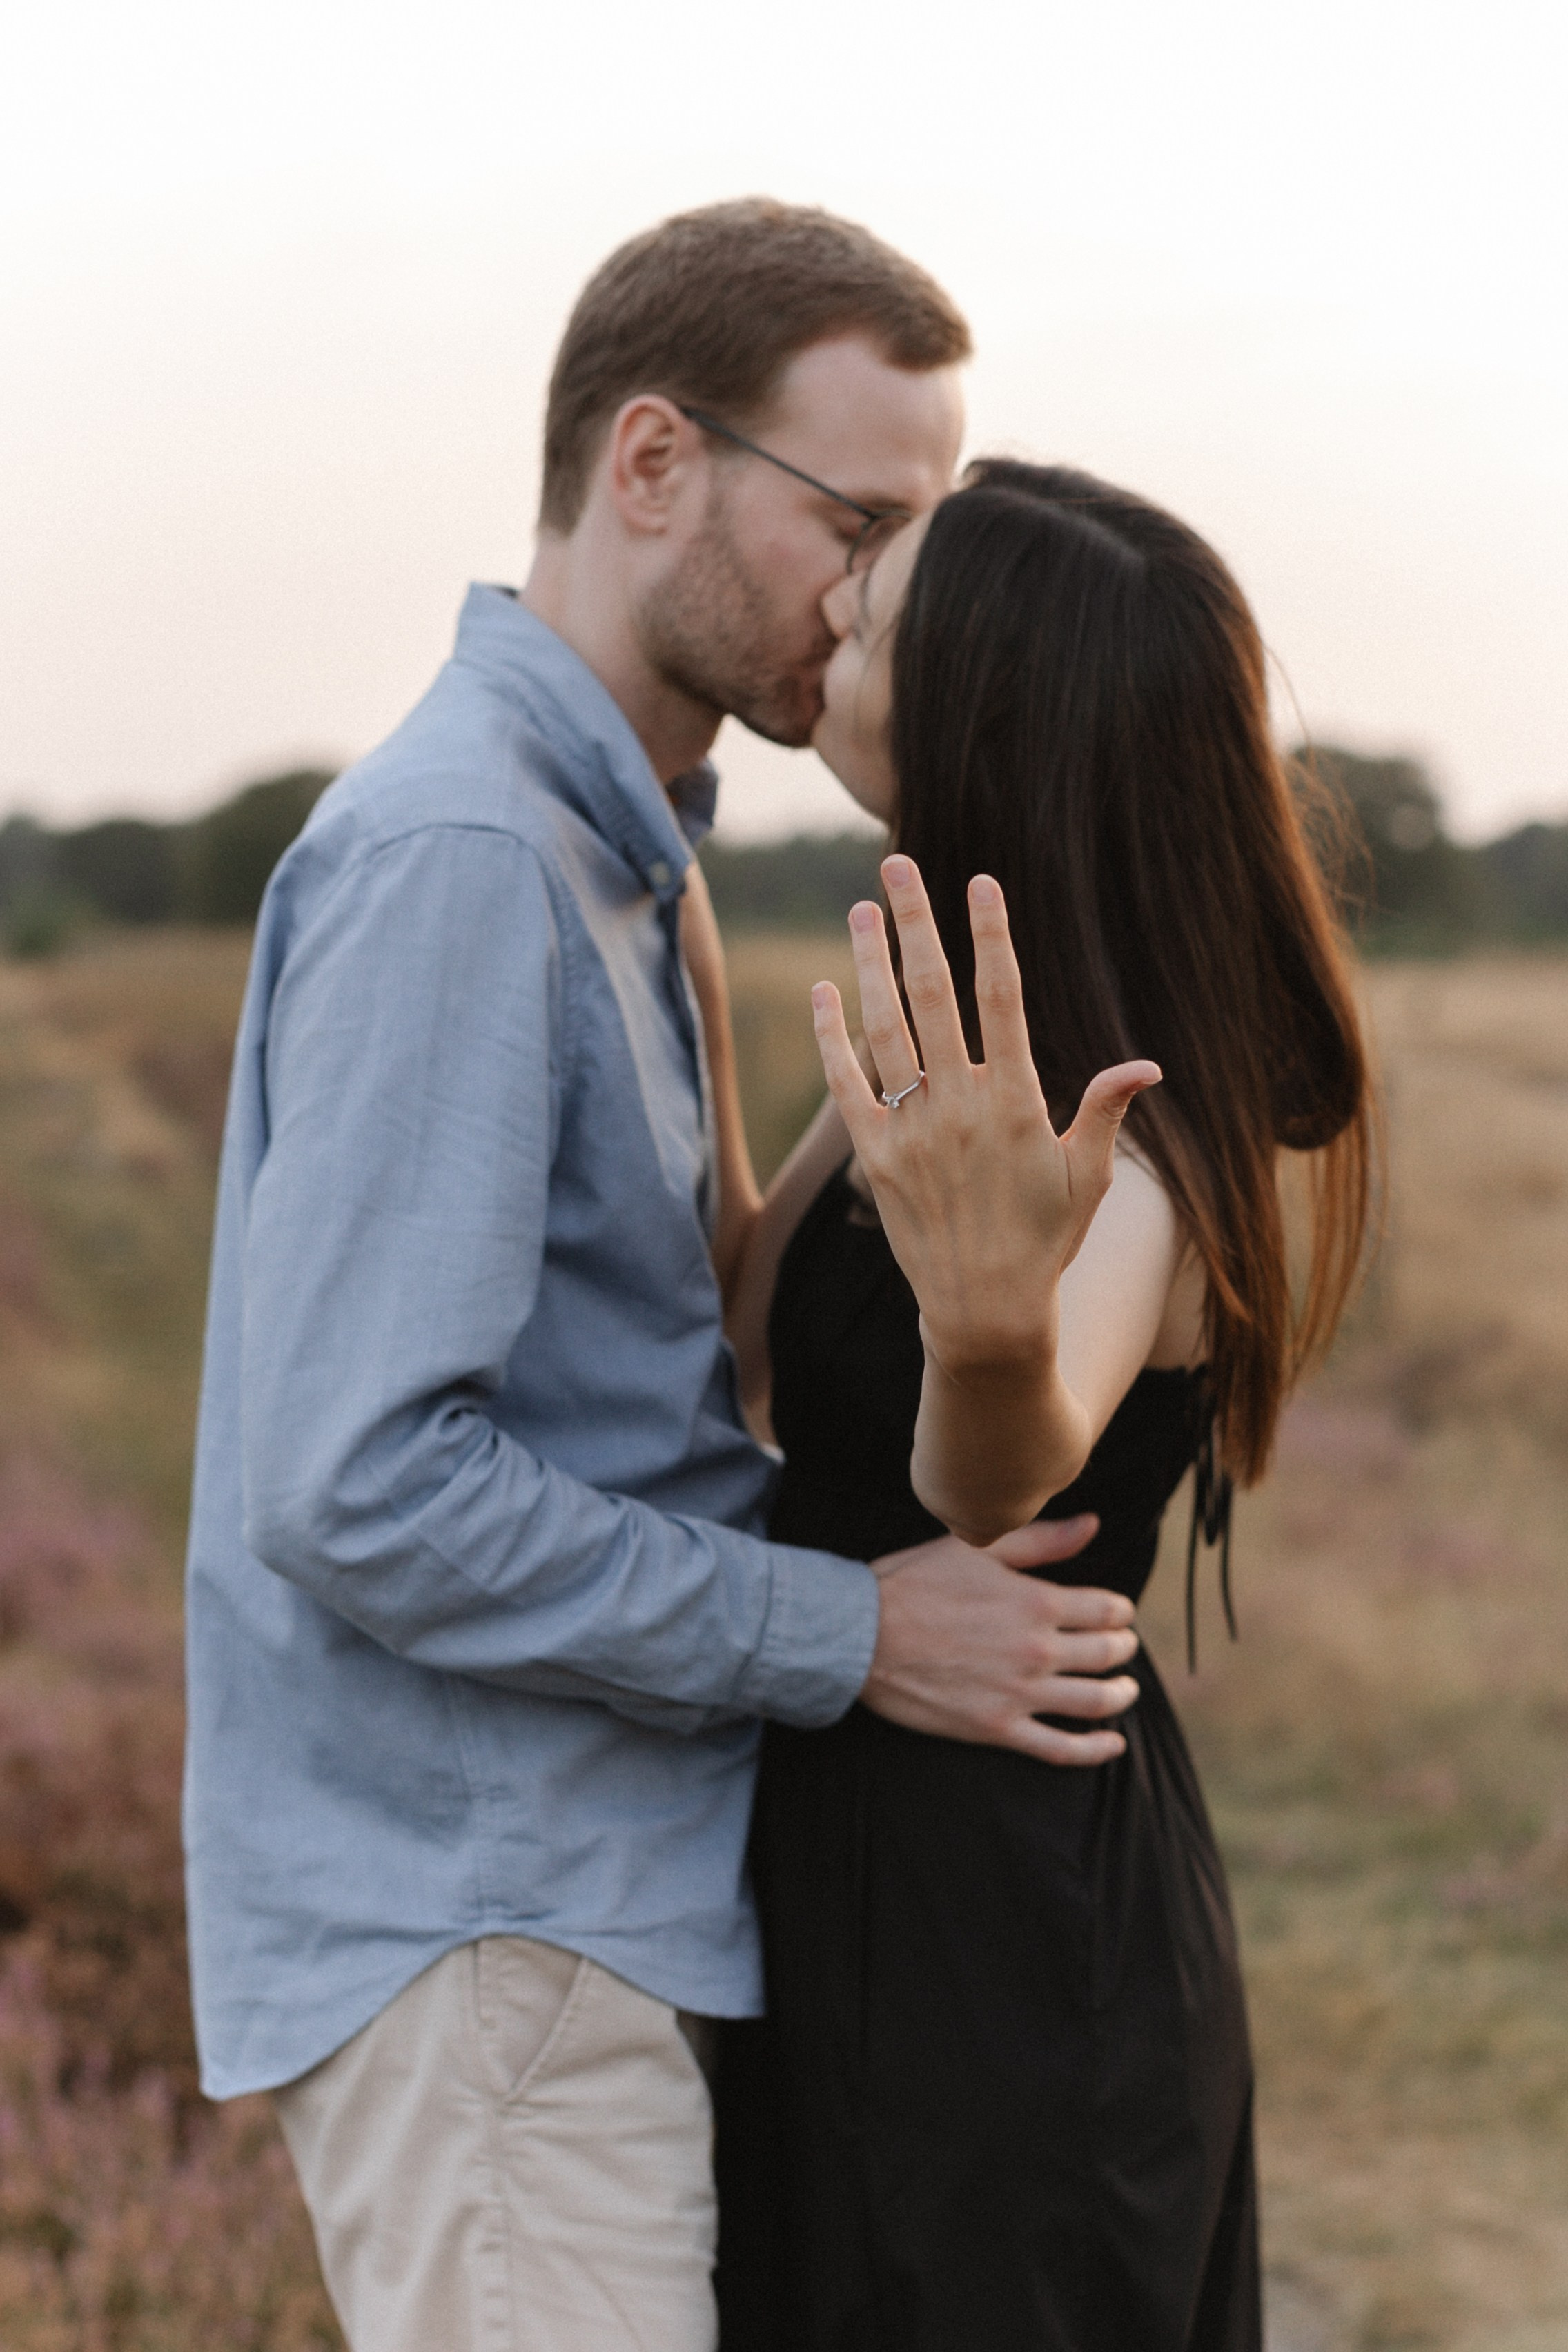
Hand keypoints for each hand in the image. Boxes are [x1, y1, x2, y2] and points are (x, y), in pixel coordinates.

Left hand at [811, 856, 1159, 1376]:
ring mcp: (912, 1131)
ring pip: (885, 1029)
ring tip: (862, 909)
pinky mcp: (874, 1159)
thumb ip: (1104, 1111)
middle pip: (933, 994)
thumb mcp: (1087, 1178)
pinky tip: (823, 991)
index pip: (1002, 998)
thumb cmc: (1045, 1242)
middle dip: (916, 924)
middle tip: (898, 866)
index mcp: (1016, 1101)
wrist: (984, 1315)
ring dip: (870, 964)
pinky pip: (846, 1086)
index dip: (991, 936)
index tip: (980, 883)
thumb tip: (1145, 1064)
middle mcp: (959, 1107)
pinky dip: (832, 1038)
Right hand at [862, 1514, 1140, 1764]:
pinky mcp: (998, 1730)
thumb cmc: (914, 1583)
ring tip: (1126, 1689)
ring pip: (1095, 1702)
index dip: (1120, 1610)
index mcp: (1036, 1602)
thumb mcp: (976, 1548)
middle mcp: (1037, 1651)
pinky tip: (1112, 1745)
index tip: (1117, 1611)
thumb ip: (1041, 1540)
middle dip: (1123, 1647)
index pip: (1106, 1609)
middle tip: (1122, 1645)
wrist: (862, 1636)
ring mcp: (1020, 1694)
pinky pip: (1061, 1749)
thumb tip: (1093, 1525)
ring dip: (1122, 1695)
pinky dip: (1095, 1750)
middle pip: (1107, 1654)